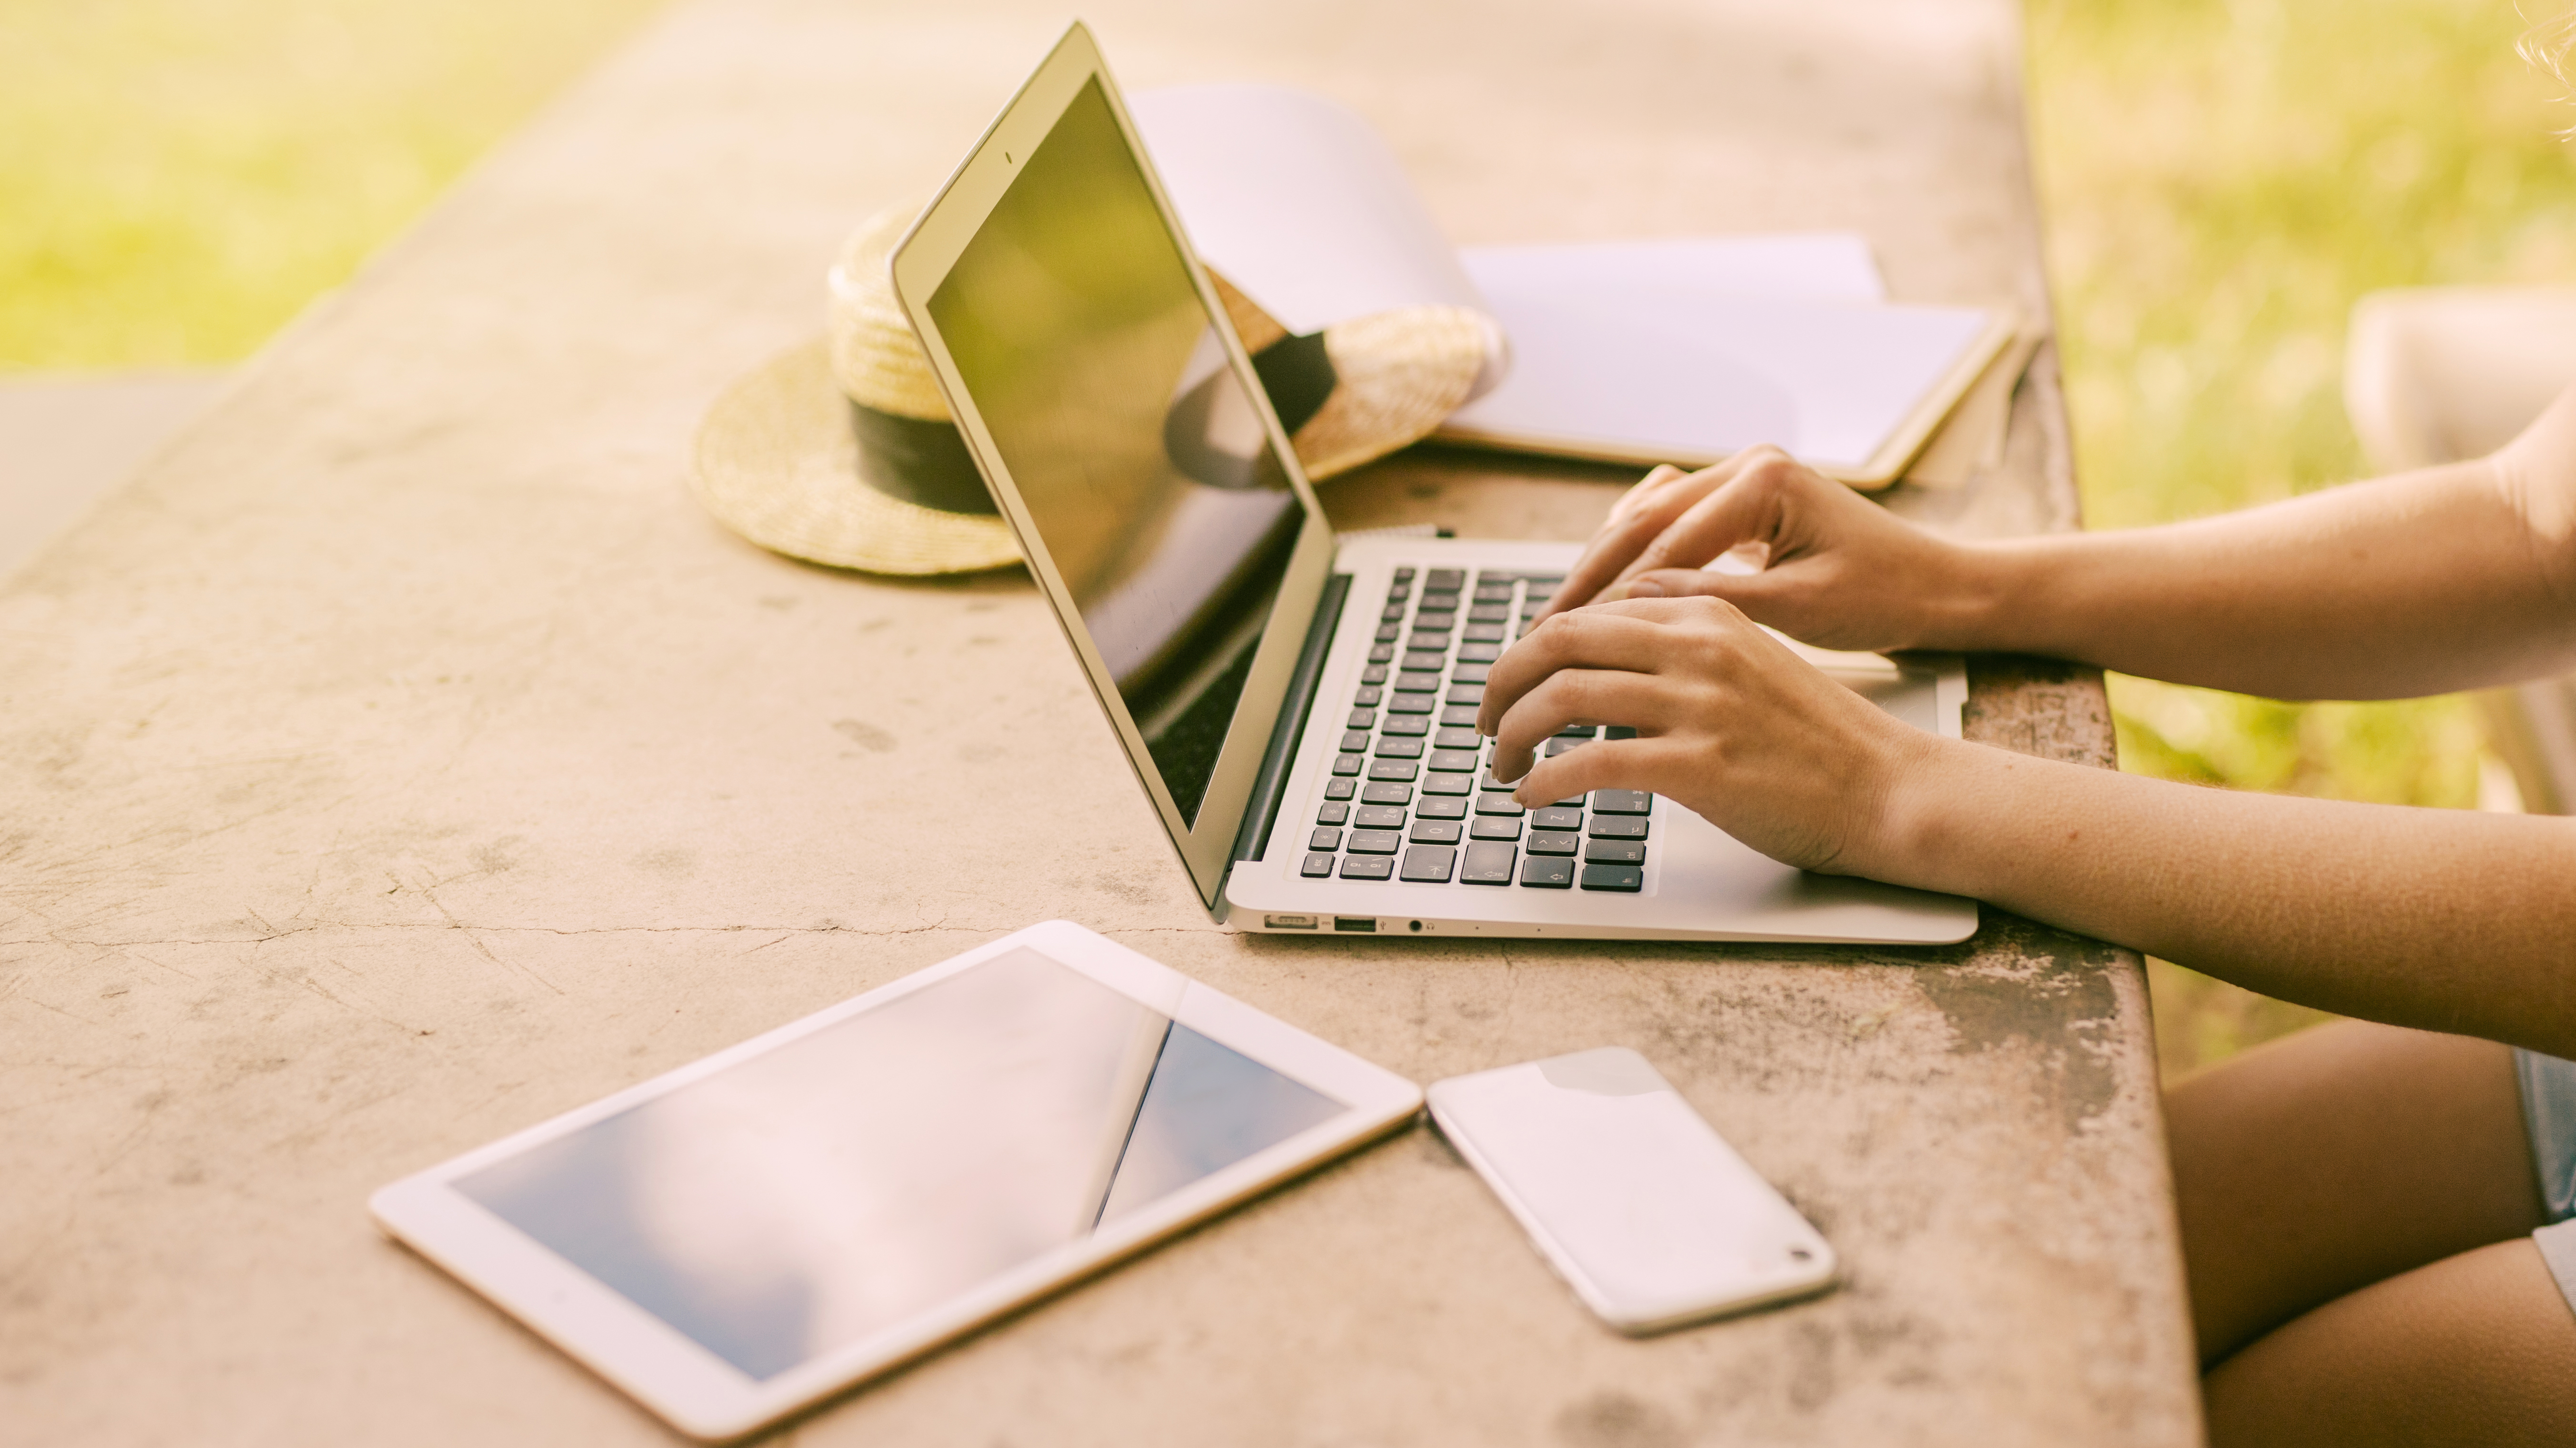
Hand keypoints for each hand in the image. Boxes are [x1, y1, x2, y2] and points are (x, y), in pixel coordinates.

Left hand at [1476, 596, 1941, 875]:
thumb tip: (1605, 668)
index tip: (1514, 681)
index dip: (1535, 646)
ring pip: (1563, 697)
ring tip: (1501, 762)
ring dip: (1513, 732)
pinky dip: (1545, 779)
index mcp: (1708, 612)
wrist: (1887, 787)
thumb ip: (1681, 653)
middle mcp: (1698, 646)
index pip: (1592, 611)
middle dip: (1503, 679)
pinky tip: (1533, 796)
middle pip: (1560, 640)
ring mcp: (1698, 704)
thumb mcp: (1748, 665)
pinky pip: (1588, 762)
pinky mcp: (1699, 765)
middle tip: (1483, 717)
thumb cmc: (1816, 739)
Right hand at [1533, 447, 1987, 652]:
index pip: (1663, 540)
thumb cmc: (1883, 598)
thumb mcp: (1800, 608)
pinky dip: (1631, 557)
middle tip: (1540, 630)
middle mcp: (1746, 466)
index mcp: (1763, 480)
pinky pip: (1667, 523)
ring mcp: (1740, 479)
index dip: (1608, 593)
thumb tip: (1631, 602)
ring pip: (1645, 520)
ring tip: (1557, 620)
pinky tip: (1599, 597)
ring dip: (1601, 568)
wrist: (1936, 586)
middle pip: (1641, 520)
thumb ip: (1715, 600)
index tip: (1564, 637)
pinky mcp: (1739, 503)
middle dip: (1588, 578)